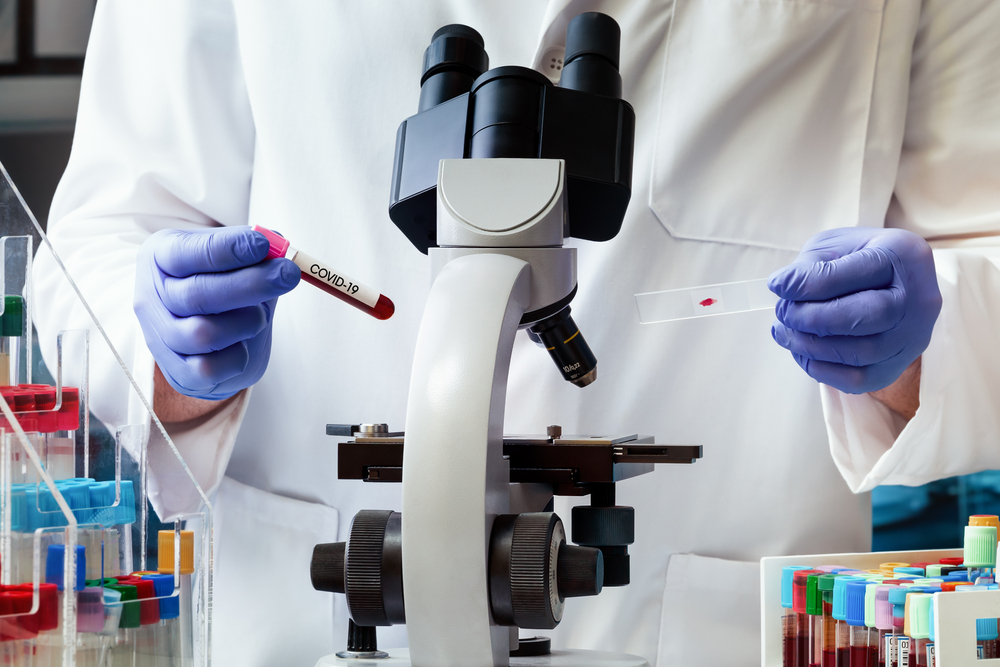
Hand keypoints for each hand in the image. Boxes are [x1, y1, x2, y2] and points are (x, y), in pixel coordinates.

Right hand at [134, 226, 298, 399]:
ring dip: (246, 322)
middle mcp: (151, 298)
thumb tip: (279, 246)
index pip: (186, 254)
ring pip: (204, 334)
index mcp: (160, 259)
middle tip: (287, 275)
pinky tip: (244, 343)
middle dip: (251, 284)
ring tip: (260, 316)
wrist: (212, 339)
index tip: (264, 245)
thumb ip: (253, 251)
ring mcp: (160, 338)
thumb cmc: (223, 287)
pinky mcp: (178, 372)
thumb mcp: (232, 259)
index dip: (227, 249)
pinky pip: (210, 369)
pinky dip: (237, 357)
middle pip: (198, 295)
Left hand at [768, 227, 941, 394]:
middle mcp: (920, 299)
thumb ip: (811, 264)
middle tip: (783, 312)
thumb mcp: (835, 246)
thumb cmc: (855, 260)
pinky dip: (820, 369)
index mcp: (904, 256)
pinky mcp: (898, 365)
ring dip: (810, 346)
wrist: (888, 285)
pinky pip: (858, 380)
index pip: (855, 273)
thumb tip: (782, 287)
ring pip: (861, 353)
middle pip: (866, 317)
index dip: (808, 283)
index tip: (777, 285)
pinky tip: (800, 351)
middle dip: (812, 318)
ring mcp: (913, 337)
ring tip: (784, 331)